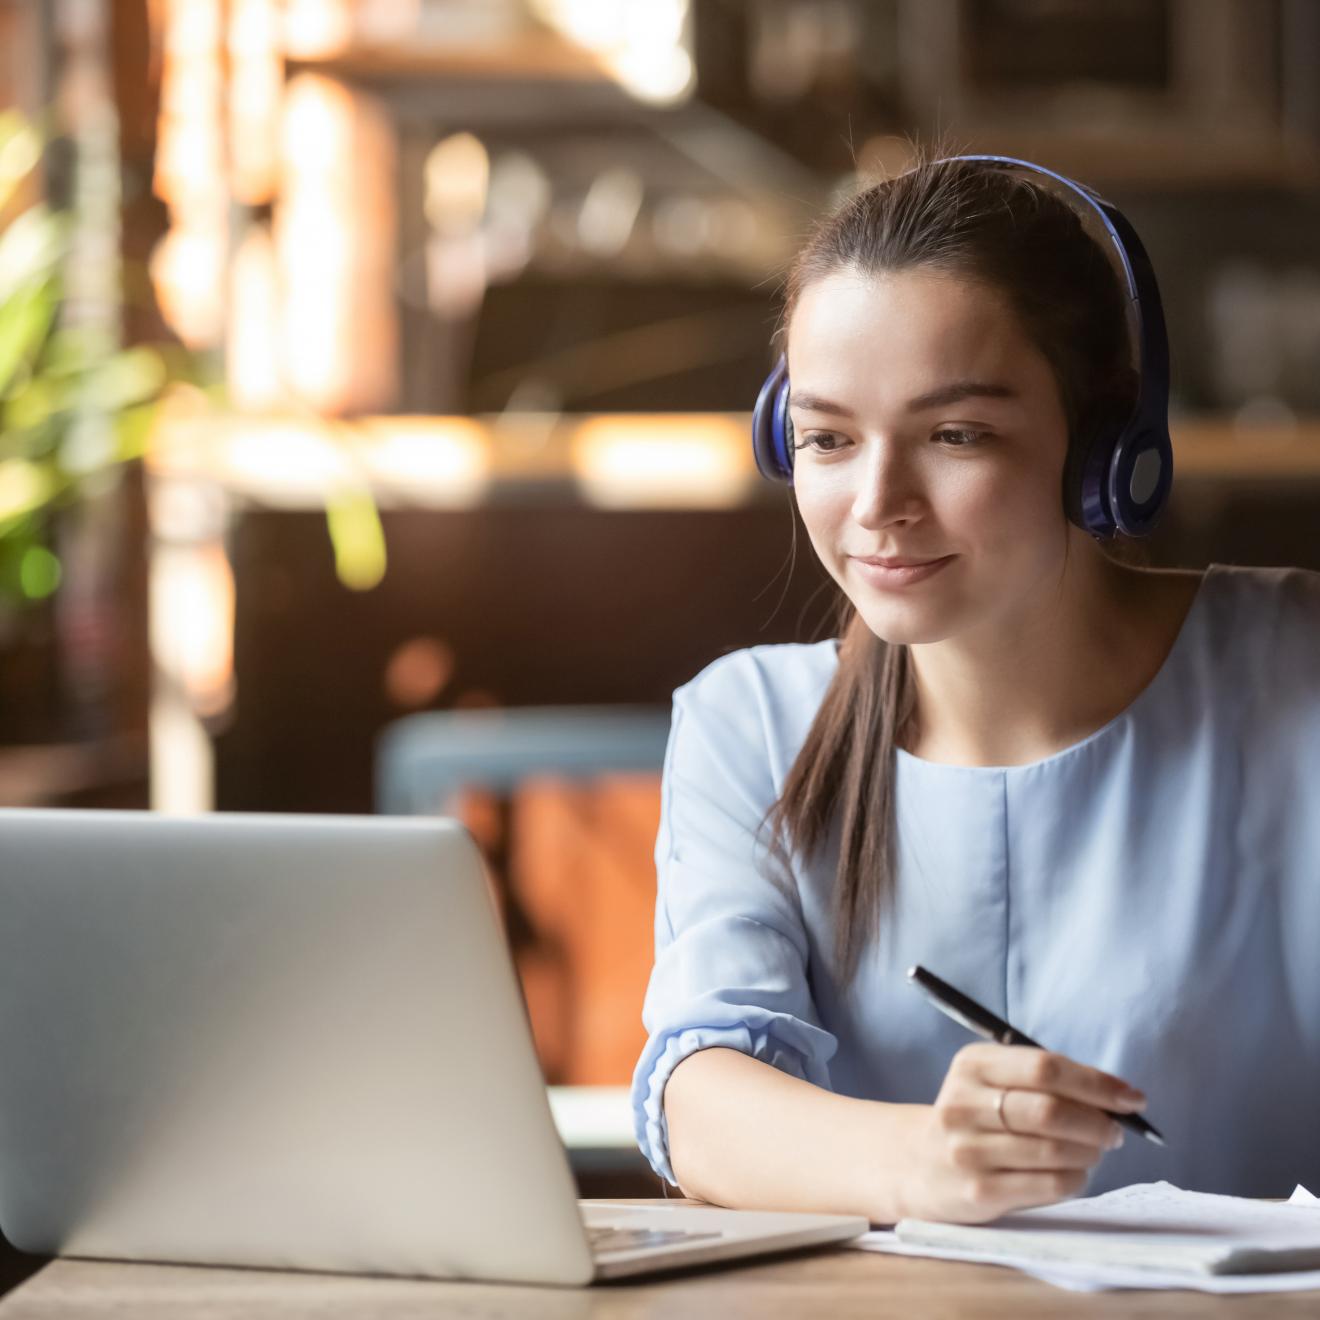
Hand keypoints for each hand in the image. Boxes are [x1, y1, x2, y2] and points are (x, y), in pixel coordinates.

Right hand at [895, 1043, 1147, 1222]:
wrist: (920, 1164)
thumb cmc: (977, 1116)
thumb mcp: (994, 1080)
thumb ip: (1045, 1079)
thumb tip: (1120, 1095)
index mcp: (972, 1064)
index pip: (1044, 1067)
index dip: (1096, 1083)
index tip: (1132, 1097)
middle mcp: (964, 1103)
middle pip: (1050, 1110)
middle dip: (1098, 1122)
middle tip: (1116, 1130)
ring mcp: (967, 1149)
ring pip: (1054, 1150)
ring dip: (1090, 1152)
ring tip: (1094, 1150)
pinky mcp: (978, 1190)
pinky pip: (1049, 1185)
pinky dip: (1076, 1179)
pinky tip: (1073, 1172)